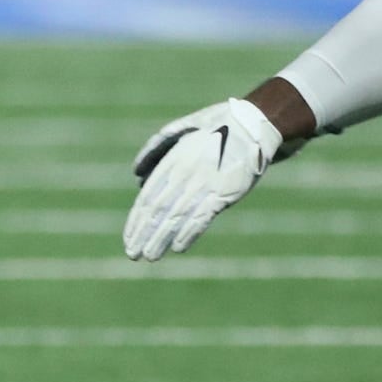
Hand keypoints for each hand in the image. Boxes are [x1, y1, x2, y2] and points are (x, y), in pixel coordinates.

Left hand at [124, 98, 282, 260]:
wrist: (252, 126)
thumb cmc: (214, 127)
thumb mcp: (180, 130)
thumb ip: (155, 149)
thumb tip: (137, 175)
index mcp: (172, 160)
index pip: (147, 198)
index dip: (136, 221)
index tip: (129, 238)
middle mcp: (184, 175)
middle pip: (157, 211)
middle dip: (143, 235)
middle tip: (132, 254)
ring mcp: (203, 185)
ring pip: (176, 218)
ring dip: (161, 239)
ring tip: (149, 256)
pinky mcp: (224, 193)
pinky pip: (202, 218)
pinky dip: (189, 233)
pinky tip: (178, 248)